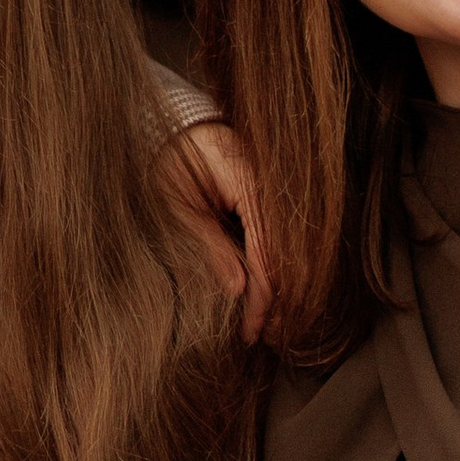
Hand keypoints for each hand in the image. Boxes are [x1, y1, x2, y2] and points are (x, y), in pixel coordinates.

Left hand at [164, 122, 273, 339]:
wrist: (172, 123)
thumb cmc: (167, 160)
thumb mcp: (177, 205)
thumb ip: (207, 244)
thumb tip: (237, 291)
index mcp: (252, 184)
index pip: (268, 255)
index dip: (263, 300)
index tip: (254, 332)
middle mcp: (275, 186)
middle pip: (289, 256)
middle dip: (279, 300)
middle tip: (265, 336)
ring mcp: (278, 188)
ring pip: (291, 249)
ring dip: (281, 288)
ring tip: (268, 323)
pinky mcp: (274, 193)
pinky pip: (282, 236)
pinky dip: (276, 266)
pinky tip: (266, 291)